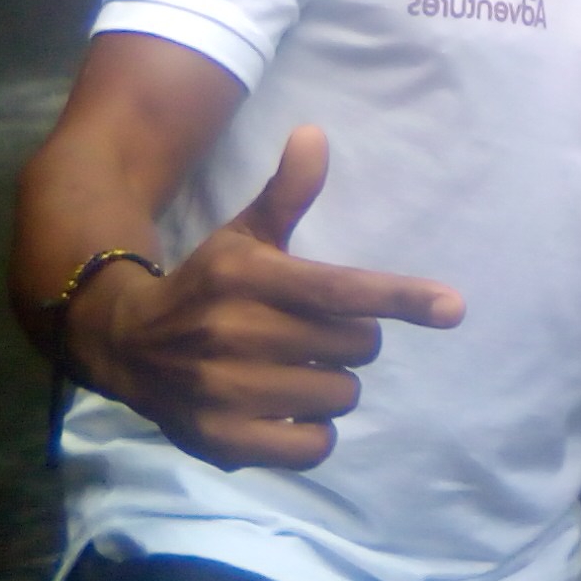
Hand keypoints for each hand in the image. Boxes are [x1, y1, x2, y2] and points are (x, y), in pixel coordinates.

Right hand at [65, 126, 465, 470]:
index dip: (401, 298)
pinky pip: (313, 447)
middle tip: (314, 334)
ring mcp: (226, 392)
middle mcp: (236, 333)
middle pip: (356, 346)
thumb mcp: (246, 235)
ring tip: (295, 370)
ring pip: (340, 396)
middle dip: (351, 341)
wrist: (126, 343)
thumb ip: (288, 192)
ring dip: (333, 386)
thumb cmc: (209, 284)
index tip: (454, 307)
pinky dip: (313, 433)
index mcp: (250, 278)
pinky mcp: (222, 441)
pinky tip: (288, 411)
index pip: (341, 291)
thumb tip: (315, 133)